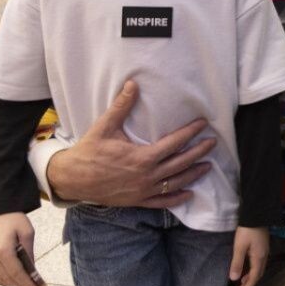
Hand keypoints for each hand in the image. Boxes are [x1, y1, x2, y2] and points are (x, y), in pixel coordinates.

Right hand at [0, 212, 37, 285]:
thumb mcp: (27, 234)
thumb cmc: (15, 220)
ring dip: (12, 285)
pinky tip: (12, 282)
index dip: (26, 284)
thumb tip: (32, 272)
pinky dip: (2, 281)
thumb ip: (29, 254)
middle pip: (8, 278)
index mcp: (3, 251)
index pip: (16, 273)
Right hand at [47, 80, 214, 206]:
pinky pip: (161, 202)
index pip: (174, 143)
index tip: (203, 124)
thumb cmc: (88, 151)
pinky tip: (188, 193)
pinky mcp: (137, 200)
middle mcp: (147, 176)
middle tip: (212, 143)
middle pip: (181, 163)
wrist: (71, 179)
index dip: (190, 133)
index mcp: (142, 157)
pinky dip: (176, 198)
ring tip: (207, 167)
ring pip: (175, 183)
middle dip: (199, 152)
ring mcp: (143, 190)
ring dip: (193, 174)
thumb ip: (122, 106)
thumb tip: (133, 83)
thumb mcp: (105, 126)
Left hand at [230, 227, 268, 285]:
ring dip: (251, 276)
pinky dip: (253, 269)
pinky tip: (247, 267)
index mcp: (259, 257)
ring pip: (259, 268)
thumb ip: (237, 263)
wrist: (257, 213)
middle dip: (250, 284)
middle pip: (258, 274)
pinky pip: (259, 262)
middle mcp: (264, 256)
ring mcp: (265, 250)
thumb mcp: (239, 247)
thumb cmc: (247, 230)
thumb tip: (234, 279)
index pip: (254, 277)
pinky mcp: (263, 246)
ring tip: (242, 281)